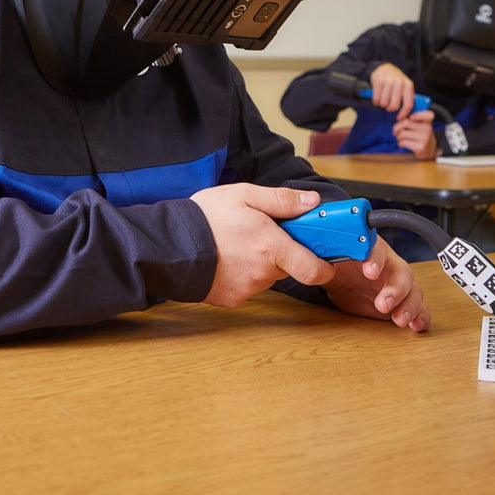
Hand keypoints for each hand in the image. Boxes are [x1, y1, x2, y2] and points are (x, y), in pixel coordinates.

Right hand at [191, 183, 335, 307]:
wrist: (168, 245)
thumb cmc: (205, 218)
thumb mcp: (244, 195)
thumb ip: (282, 200)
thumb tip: (312, 202)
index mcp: (272, 247)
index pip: (315, 270)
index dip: (326, 265)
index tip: (326, 256)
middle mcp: (263, 273)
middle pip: (288, 267)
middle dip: (283, 251)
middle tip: (263, 232)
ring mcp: (247, 289)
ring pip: (267, 275)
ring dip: (261, 261)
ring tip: (237, 242)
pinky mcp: (232, 299)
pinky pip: (248, 285)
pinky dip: (243, 272)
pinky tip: (226, 257)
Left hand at [322, 239, 429, 330]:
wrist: (339, 278)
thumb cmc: (336, 262)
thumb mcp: (325, 257)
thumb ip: (320, 257)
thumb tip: (314, 261)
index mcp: (369, 248)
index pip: (376, 249)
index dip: (375, 259)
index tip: (369, 271)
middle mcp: (388, 264)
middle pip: (401, 271)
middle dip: (395, 289)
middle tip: (383, 304)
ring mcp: (396, 283)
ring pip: (414, 290)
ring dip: (409, 305)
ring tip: (399, 320)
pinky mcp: (400, 302)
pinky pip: (418, 307)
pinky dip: (420, 316)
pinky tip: (416, 325)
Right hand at [369, 63, 415, 118]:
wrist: (385, 68)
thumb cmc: (397, 82)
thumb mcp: (405, 87)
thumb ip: (407, 98)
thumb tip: (408, 116)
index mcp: (408, 85)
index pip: (408, 104)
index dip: (403, 114)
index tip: (399, 118)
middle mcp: (399, 82)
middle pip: (394, 106)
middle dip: (390, 109)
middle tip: (388, 106)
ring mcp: (388, 81)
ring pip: (384, 103)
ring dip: (382, 104)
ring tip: (383, 100)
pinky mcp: (378, 81)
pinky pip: (376, 99)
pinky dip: (376, 101)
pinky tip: (378, 97)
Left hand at [392, 109, 437, 158]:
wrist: (428, 148)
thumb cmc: (418, 133)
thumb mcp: (418, 124)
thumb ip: (410, 118)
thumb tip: (399, 119)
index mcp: (427, 121)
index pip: (428, 114)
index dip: (418, 115)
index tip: (411, 118)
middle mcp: (428, 128)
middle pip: (406, 123)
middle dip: (397, 127)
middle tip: (395, 131)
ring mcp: (425, 138)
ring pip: (402, 133)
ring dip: (398, 136)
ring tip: (400, 138)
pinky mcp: (421, 147)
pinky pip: (403, 142)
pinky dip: (400, 143)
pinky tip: (402, 144)